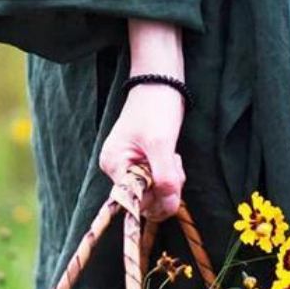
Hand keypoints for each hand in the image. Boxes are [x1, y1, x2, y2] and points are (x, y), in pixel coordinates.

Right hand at [98, 82, 185, 220]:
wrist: (161, 83)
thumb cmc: (156, 108)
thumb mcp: (162, 143)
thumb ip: (164, 177)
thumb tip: (168, 205)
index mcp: (114, 164)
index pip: (134, 200)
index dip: (156, 198)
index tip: (172, 183)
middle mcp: (117, 167)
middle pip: (145, 197)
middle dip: (165, 186)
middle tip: (175, 164)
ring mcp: (129, 164)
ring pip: (154, 189)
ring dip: (170, 178)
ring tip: (173, 156)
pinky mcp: (141, 161)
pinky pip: (156, 178)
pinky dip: (168, 172)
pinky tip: (172, 156)